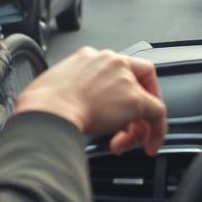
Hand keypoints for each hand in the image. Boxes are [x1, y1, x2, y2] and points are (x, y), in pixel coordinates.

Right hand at [14, 47, 166, 156]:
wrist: (48, 112)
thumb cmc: (44, 105)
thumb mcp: (58, 88)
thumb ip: (73, 91)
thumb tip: (75, 106)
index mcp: (87, 56)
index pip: (115, 69)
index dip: (118, 90)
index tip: (114, 108)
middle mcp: (109, 60)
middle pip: (137, 78)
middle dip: (136, 105)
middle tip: (128, 127)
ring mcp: (123, 78)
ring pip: (146, 98)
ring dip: (138, 126)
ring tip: (122, 144)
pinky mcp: (135, 98)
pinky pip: (157, 113)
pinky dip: (157, 131)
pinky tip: (150, 145)